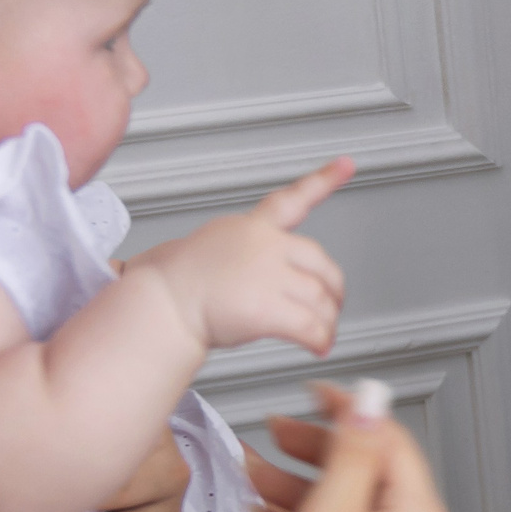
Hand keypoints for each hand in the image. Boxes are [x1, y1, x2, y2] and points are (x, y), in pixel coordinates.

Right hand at [141, 158, 351, 353]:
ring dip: (327, 323)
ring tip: (323, 336)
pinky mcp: (268, 308)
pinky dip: (320, 340)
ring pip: (319, 300)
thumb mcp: (215, 245)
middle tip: (332, 308)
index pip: (293, 199)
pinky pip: (309, 326)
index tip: (347, 164)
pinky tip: (318, 347)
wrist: (162, 300)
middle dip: (333, 292)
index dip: (325, 179)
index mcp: (252, 228)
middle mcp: (265, 246)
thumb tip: (271, 274)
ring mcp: (268, 275)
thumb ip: (249, 253)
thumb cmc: (180, 281)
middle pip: (322, 265)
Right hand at [256, 383, 453, 511]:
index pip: (391, 441)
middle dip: (316, 449)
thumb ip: (354, 451)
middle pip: (371, 473)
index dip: (348, 409)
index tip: (312, 392)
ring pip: (350, 509)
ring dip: (301, 485)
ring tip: (252, 473)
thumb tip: (374, 401)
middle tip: (274, 430)